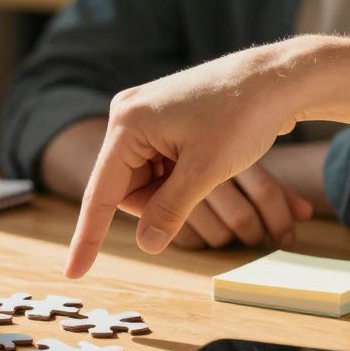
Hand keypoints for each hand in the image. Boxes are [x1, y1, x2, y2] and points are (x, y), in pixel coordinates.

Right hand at [65, 41, 304, 277]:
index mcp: (128, 123)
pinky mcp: (164, 120)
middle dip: (159, 201)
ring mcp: (146, 116)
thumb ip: (169, 211)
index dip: (88, 236)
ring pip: (146, 180)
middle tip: (200, 186)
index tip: (73, 272)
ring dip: (176, 188)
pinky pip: (160, 164)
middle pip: (127, 187)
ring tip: (211, 166)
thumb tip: (147, 245)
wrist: (276, 77)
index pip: (100, 193)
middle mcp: (128, 116)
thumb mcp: (205, 171)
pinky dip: (182, 176)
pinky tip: (209, 160)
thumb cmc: (242, 114)